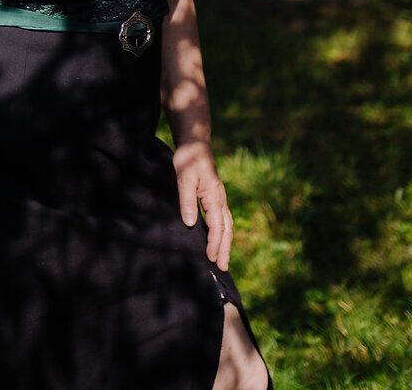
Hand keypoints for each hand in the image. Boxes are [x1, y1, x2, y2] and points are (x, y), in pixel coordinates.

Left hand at [173, 140, 232, 271]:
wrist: (195, 144)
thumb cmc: (188, 159)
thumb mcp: (184, 178)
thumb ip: (186, 200)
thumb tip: (191, 224)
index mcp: (214, 196)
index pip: (217, 225)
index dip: (214, 243)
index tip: (211, 258)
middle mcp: (220, 199)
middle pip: (226, 228)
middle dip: (224, 248)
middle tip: (223, 268)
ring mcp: (219, 198)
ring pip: (227, 225)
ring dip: (225, 243)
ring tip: (223, 259)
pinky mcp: (214, 197)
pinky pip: (222, 219)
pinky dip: (223, 233)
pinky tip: (218, 240)